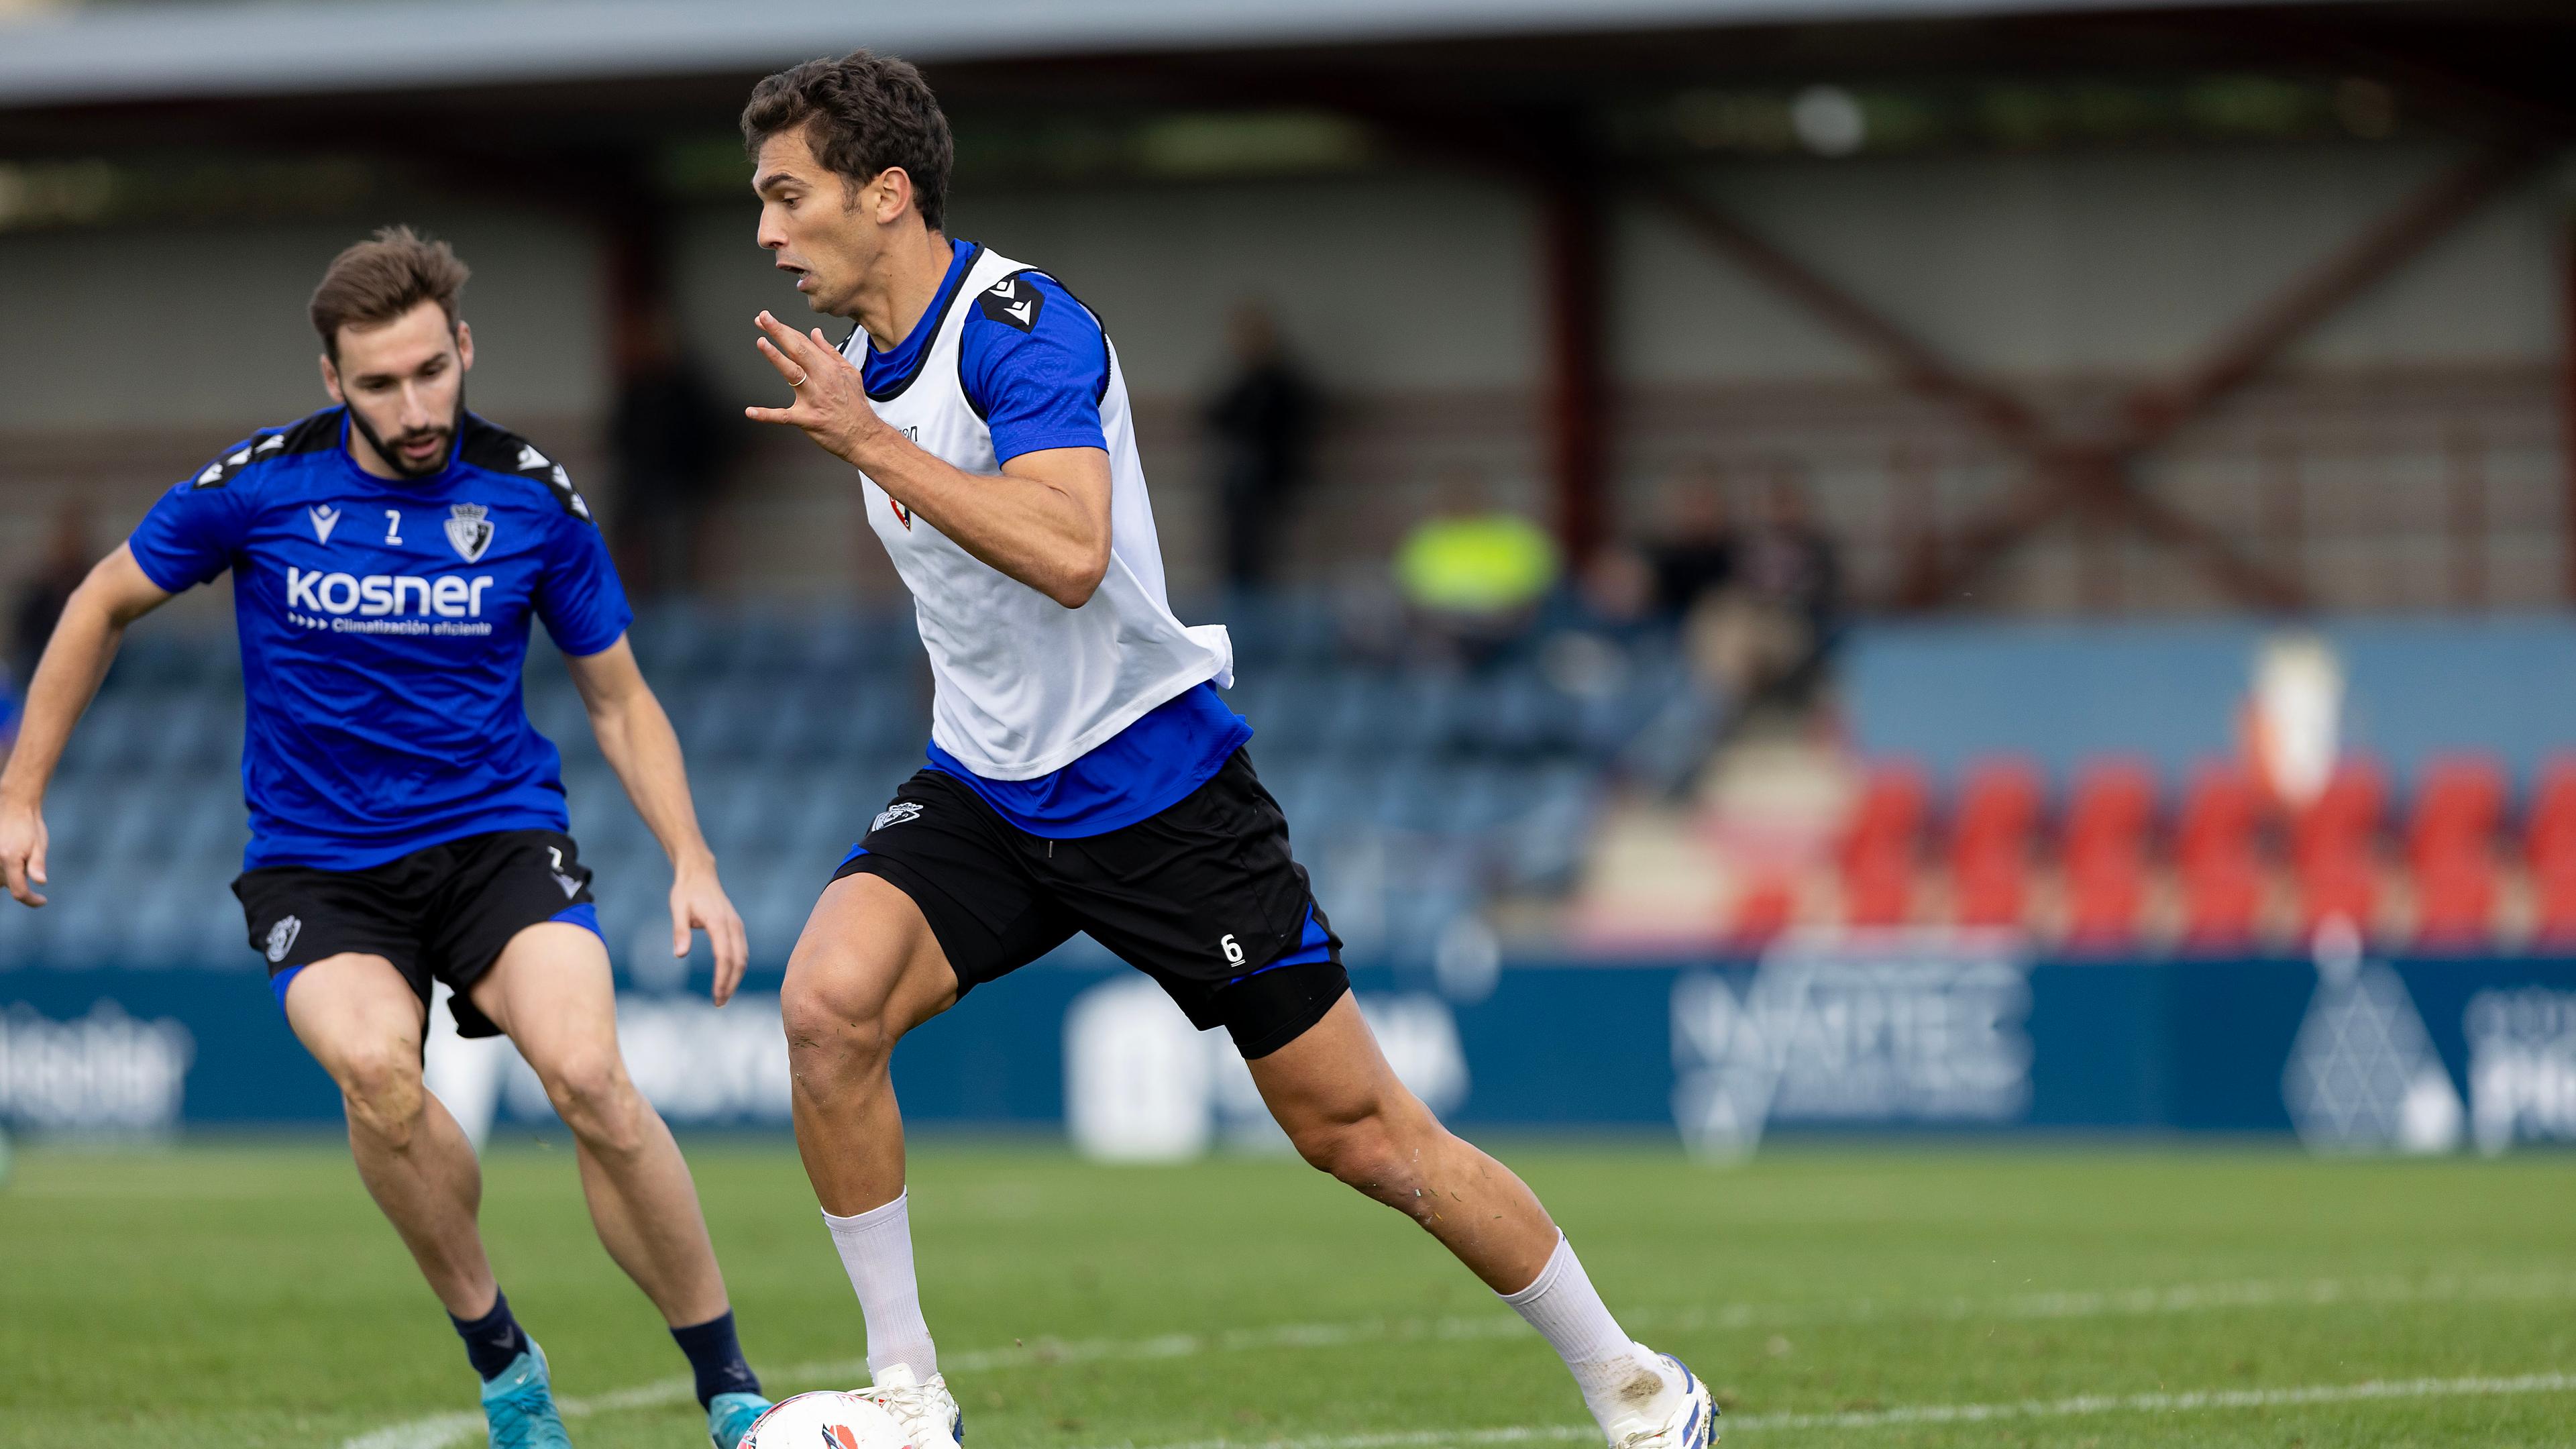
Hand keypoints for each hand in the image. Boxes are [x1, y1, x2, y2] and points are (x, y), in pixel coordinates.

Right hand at [0, 794, 48, 907]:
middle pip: (7, 885)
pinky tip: (10, 855)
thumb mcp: (39, 845)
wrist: (14, 805)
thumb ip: (37, 866)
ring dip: (9, 875)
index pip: (19, 892)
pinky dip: (3, 870)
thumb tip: (41, 882)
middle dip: (20, 881)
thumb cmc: (30, 825)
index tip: (42, 901)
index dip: (31, 900)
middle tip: (29, 861)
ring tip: (19, 855)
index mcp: (10, 859)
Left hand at [669, 859, 750, 1005]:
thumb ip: (680, 932)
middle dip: (730, 984)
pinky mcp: (736, 927)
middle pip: (738, 961)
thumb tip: (679, 955)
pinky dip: (737, 967)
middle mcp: (733, 925)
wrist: (700, 874)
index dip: (722, 979)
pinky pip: (741, 951)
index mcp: (719, 922)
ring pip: (743, 957)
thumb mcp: (677, 909)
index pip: (725, 957)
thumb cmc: (686, 892)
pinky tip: (728, 978)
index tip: (716, 996)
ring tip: (723, 995)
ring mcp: (737, 926)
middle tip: (719, 1003)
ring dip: (735, 978)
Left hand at [745, 311, 886, 465]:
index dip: (784, 329)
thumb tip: (815, 333)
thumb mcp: (849, 373)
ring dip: (776, 358)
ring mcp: (814, 399)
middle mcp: (821, 380)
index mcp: (830, 368)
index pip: (804, 342)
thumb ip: (830, 352)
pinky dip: (767, 415)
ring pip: (793, 374)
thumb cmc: (856, 406)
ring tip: (762, 343)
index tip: (768, 320)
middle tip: (763, 319)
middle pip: (798, 351)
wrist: (865, 436)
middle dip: (779, 333)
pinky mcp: (807, 420)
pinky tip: (751, 411)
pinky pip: (784, 417)